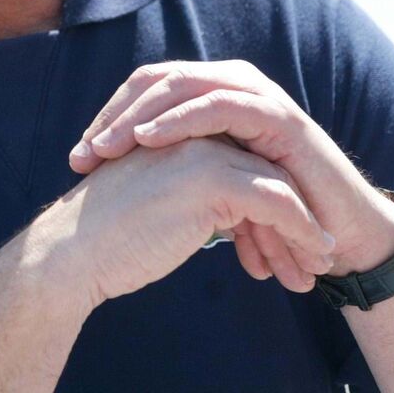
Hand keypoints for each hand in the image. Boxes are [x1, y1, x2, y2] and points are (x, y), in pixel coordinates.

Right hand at [35, 136, 336, 305]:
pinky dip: (300, 229)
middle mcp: (192, 131)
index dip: (273, 198)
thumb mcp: (155, 200)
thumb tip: (223, 216)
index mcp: (178, 131)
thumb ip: (188, 193)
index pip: (243, 158)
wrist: (72, 252)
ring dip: (305, 225)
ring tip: (321, 261)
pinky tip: (313, 255)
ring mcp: (202, 149)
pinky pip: (274, 201)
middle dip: (296, 213)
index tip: (294, 237)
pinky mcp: (210, 177)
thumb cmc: (106, 237)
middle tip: (317, 252)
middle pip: (265, 166)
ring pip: (276, 182)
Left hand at [68, 60, 393, 279]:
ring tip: (107, 147)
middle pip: (155, 81)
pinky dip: (181, 118)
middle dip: (113, 116)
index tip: (78, 159)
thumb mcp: (212, 191)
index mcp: (210, 97)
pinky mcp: (277, 115)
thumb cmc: (272, 215)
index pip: (145, 92)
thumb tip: (113, 186)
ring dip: (138, 115)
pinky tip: (150, 137)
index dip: (107, 119)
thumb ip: (174, 175)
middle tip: (83, 154)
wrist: (338, 234)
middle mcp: (230, 85)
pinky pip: (220, 105)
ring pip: (181, 85)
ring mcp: (255, 95)